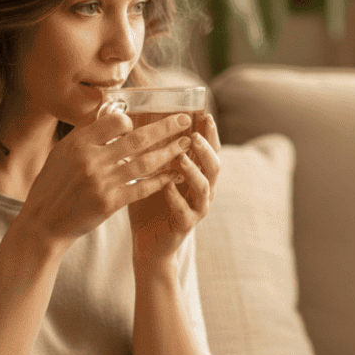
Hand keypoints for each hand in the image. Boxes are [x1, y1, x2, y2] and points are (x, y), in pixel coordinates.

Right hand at [16, 109, 194, 252]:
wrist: (43, 222)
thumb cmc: (53, 186)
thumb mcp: (62, 153)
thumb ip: (86, 137)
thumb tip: (111, 117)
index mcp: (78, 143)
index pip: (116, 122)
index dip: (134, 120)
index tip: (145, 121)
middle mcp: (90, 159)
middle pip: (137, 139)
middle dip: (165, 128)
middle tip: (185, 120)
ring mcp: (101, 181)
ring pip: (145, 162)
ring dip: (169, 152)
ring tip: (186, 145)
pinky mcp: (109, 202)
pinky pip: (142, 187)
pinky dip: (160, 180)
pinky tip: (174, 175)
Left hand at [128, 113, 220, 265]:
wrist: (148, 240)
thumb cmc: (149, 201)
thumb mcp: (150, 171)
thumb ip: (152, 150)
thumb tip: (139, 119)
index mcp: (197, 173)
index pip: (209, 149)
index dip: (209, 133)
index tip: (204, 114)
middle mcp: (203, 189)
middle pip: (214, 165)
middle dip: (206, 148)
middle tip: (194, 134)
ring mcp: (197, 207)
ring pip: (204, 187)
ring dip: (193, 170)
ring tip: (180, 157)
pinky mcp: (185, 224)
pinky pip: (185, 211)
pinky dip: (176, 198)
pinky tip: (166, 187)